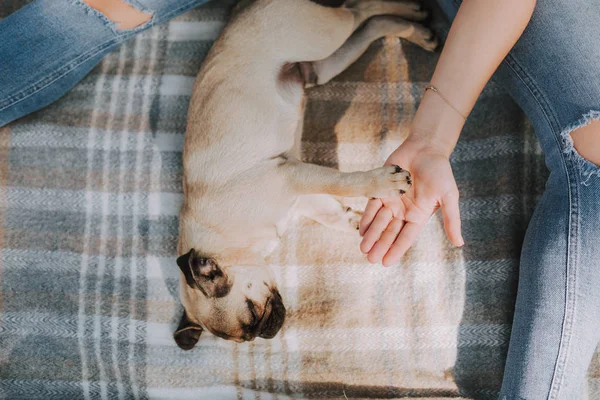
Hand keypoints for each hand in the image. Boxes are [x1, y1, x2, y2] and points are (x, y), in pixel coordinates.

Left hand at [359, 137, 463, 265]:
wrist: (425, 148)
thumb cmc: (440, 171)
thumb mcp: (448, 196)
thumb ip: (451, 220)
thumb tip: (460, 244)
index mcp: (418, 216)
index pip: (405, 238)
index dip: (396, 250)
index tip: (386, 263)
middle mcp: (403, 211)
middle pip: (390, 233)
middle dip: (380, 246)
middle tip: (370, 259)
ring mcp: (391, 201)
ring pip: (379, 222)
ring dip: (371, 235)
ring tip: (363, 248)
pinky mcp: (381, 189)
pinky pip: (372, 206)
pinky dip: (367, 217)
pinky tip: (360, 229)